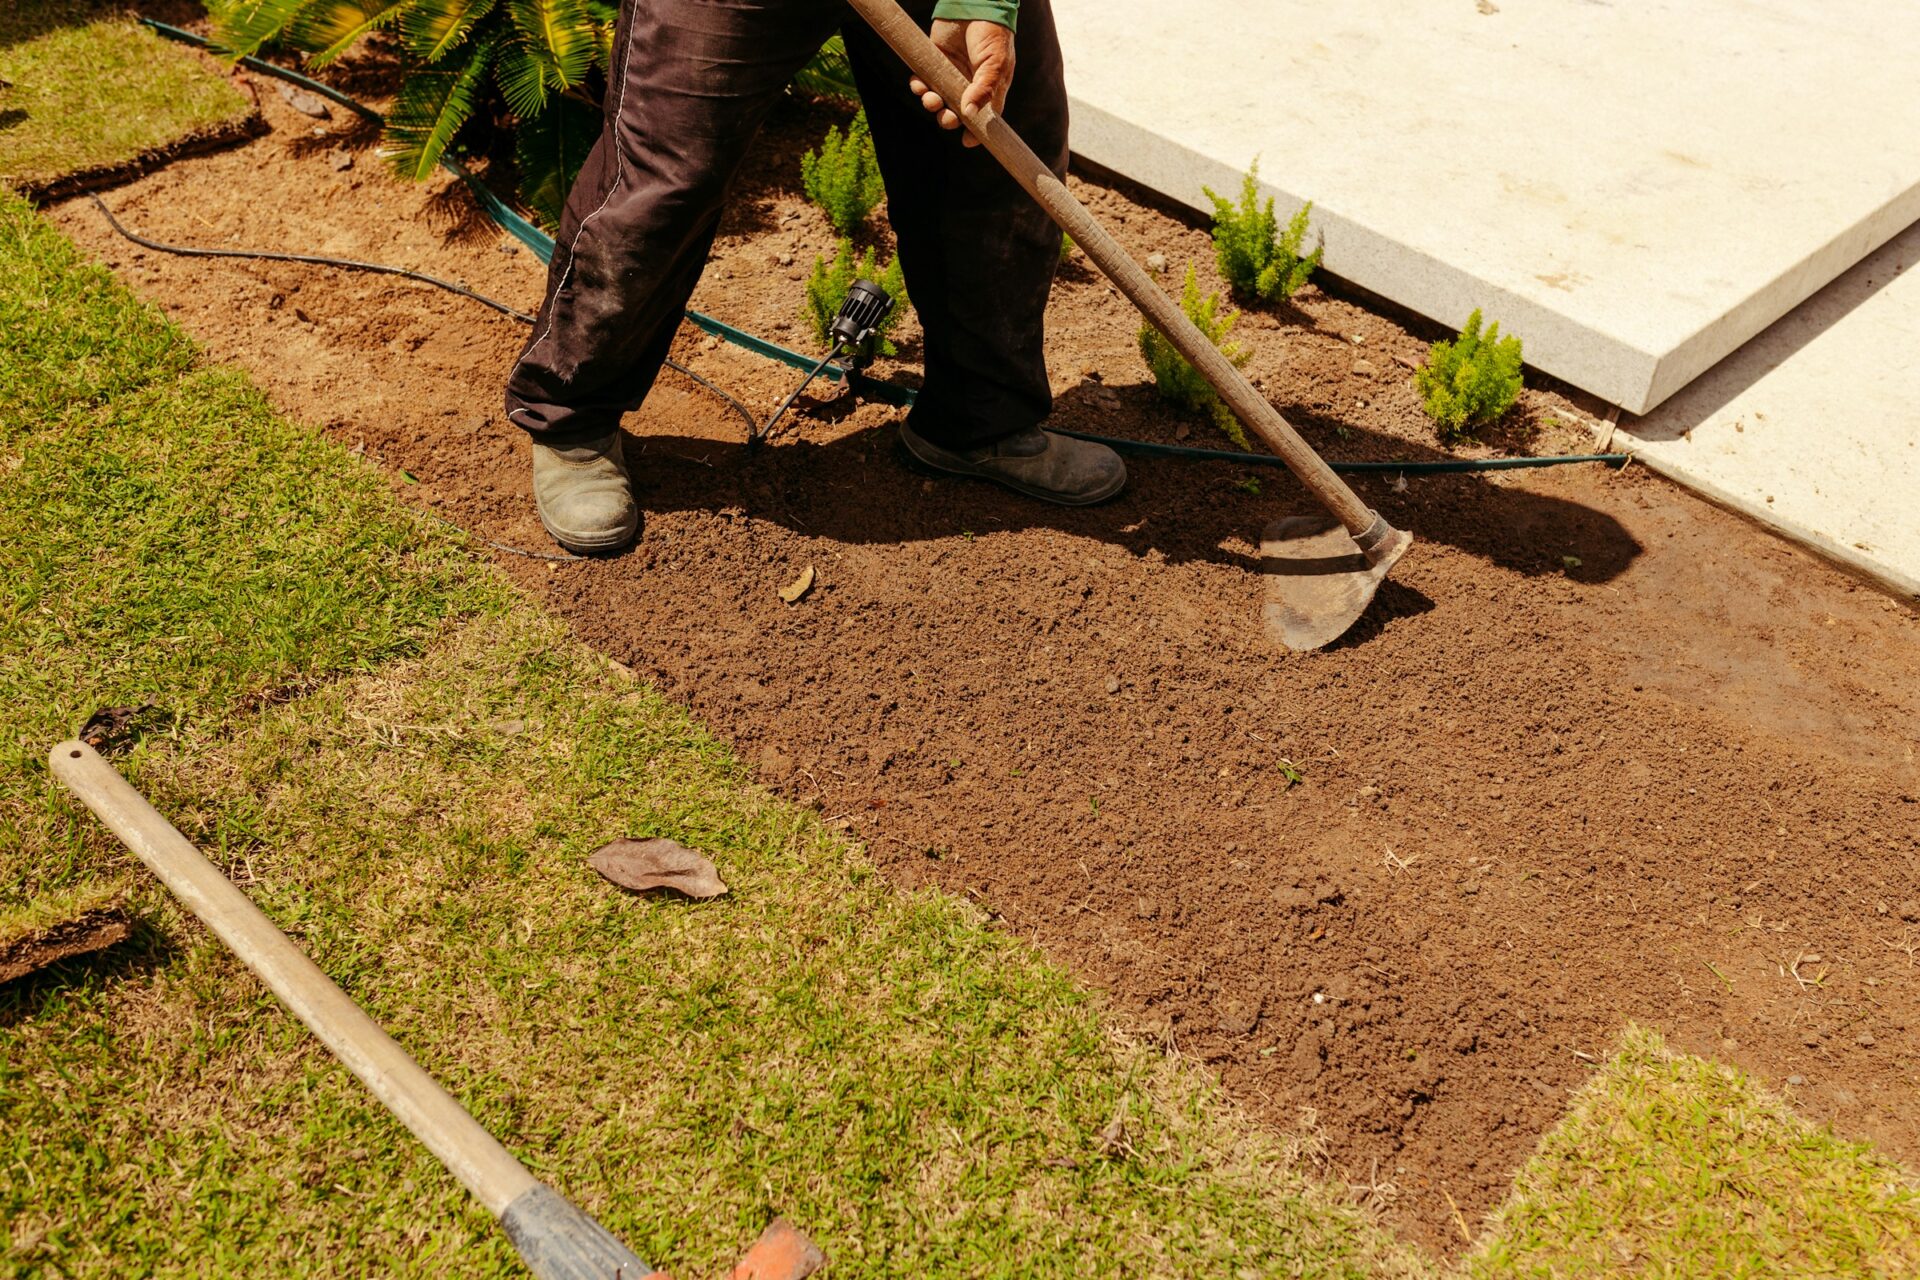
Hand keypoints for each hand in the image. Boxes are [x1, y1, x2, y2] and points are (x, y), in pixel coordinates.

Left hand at [910, 19, 1013, 147]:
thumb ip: (984, 89)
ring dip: (932, 105)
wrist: (975, 4)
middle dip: (949, 119)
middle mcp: (969, 85)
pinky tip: (918, 86)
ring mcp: (951, 74)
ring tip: (931, 100)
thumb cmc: (992, 35)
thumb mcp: (995, 64)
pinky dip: (918, 87)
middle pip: (956, 113)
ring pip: (938, 99)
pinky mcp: (935, 62)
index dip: (975, 132)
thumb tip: (968, 113)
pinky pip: (923, 81)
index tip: (967, 141)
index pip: (983, 118)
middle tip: (946, 118)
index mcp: (989, 88)